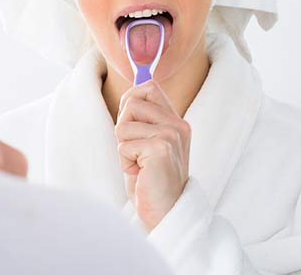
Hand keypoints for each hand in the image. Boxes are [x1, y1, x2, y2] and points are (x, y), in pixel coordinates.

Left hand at [115, 81, 190, 230]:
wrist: (165, 212)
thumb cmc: (150, 180)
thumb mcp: (147, 144)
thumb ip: (142, 120)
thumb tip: (128, 96)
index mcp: (176, 121)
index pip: (149, 87)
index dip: (130, 102)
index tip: (131, 126)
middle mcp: (177, 124)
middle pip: (131, 102)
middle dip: (123, 127)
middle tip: (136, 151)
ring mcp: (171, 135)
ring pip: (123, 125)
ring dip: (123, 148)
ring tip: (139, 165)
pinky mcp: (160, 149)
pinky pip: (123, 145)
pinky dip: (125, 162)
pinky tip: (141, 174)